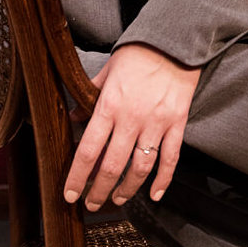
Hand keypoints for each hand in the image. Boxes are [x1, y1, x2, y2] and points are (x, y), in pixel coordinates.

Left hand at [64, 44, 199, 209]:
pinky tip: (155, 194)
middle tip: (91, 204)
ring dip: (128, 189)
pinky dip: (163, 180)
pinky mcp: (177, 124)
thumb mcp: (106, 72)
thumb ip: (89, 97)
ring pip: (141, 167)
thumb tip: (73, 118)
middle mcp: (132, 118)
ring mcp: (157, 123)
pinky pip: (171, 158)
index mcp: (110, 105)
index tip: (70, 194)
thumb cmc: (137, 54)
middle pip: (113, 166)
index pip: (88, 150)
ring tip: (117, 199)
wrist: (174, 42)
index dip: (77, 177)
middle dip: (99, 190)